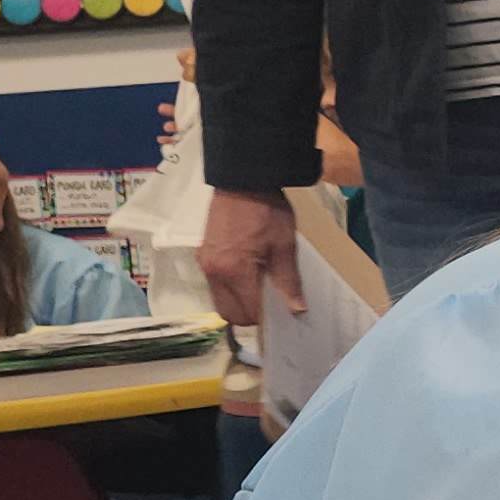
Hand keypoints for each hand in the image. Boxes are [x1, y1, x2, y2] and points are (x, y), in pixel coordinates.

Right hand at [202, 186, 303, 320]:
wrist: (242, 180)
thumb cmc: (267, 211)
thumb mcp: (285, 246)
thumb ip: (289, 281)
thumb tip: (296, 310)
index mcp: (234, 272)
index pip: (248, 314)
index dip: (266, 319)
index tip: (281, 312)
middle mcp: (214, 273)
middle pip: (230, 314)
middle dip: (250, 316)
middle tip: (270, 303)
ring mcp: (205, 264)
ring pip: (220, 301)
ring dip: (238, 303)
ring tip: (259, 287)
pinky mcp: (202, 255)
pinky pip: (214, 285)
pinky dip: (229, 289)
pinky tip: (247, 275)